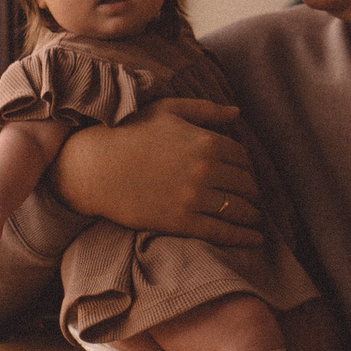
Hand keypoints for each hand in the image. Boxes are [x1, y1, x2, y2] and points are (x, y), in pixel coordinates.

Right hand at [49, 98, 265, 246]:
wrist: (95, 167)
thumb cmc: (129, 133)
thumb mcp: (168, 110)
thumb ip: (205, 110)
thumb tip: (236, 112)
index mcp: (206, 141)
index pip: (243, 158)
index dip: (248, 168)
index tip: (247, 175)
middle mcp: (206, 170)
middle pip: (246, 185)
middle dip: (253, 193)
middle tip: (254, 199)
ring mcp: (194, 198)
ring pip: (238, 210)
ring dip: (252, 216)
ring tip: (255, 219)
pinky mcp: (181, 222)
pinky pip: (222, 232)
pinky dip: (243, 238)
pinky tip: (254, 240)